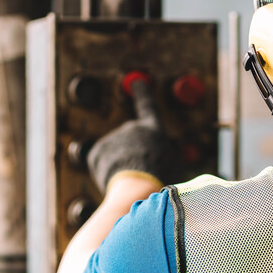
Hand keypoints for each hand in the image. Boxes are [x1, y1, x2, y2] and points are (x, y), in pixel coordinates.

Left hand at [87, 79, 174, 193]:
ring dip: (119, 166)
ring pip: (115, 155)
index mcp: (152, 129)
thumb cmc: (161, 181)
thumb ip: (166, 157)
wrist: (137, 190)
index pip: (148, 106)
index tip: (137, 81)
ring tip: (130, 182)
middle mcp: (131, 128)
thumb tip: (160, 159)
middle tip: (139, 175)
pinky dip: (106, 174)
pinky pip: (101, 164)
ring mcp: (112, 138)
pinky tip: (115, 182)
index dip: (143, 93)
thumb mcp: (176, 166)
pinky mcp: (96, 151)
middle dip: (131, 155)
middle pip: (130, 142)